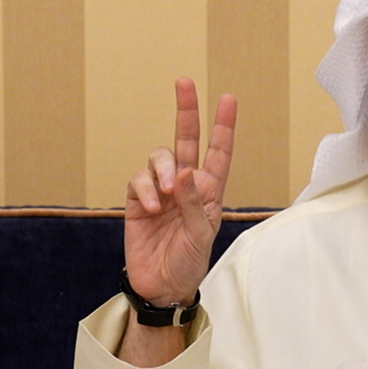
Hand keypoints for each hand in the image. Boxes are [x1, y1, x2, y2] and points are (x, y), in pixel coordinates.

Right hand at [124, 78, 235, 304]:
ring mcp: (161, 190)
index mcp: (209, 190)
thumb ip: (194, 202)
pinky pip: (139, 180)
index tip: (228, 98)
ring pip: (160, 157)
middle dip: (186, 110)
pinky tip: (153, 208)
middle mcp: (186, 184)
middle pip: (186, 139)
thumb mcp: (200, 234)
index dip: (224, 126)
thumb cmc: (189, 261)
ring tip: (168, 193)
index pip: (218, 152)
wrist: (162, 285)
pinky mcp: (139, 200)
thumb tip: (186, 170)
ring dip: (164, 169)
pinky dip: (147, 190)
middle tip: (184, 82)